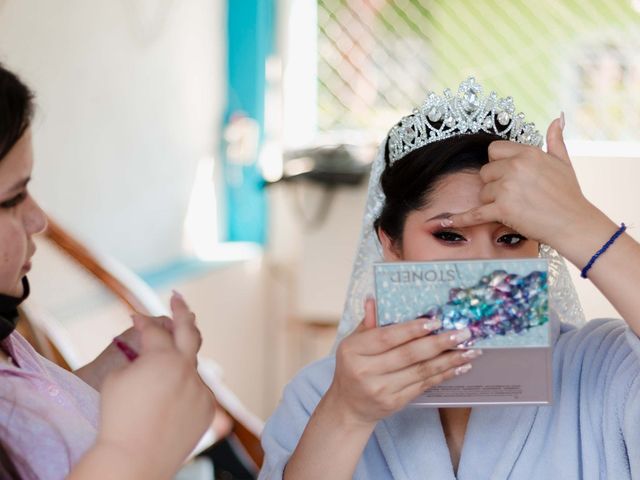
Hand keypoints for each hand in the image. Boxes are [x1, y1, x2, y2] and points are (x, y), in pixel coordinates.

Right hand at [78, 292, 214, 479]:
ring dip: (178, 364)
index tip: (136, 317)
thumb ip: (136, 357)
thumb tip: (148, 351)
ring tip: (160, 376)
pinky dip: (183, 391)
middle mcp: (188, 368)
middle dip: (182, 310)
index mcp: (163, 357)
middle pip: (189, 329)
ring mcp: (201, 389)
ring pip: (191, 367)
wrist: (134, 459)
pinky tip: (167, 403)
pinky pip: (196, 391)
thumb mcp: (116, 378)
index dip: (143, 322)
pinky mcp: (208, 408)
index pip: (154, 329)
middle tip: (178, 298)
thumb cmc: (118, 417)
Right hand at [325, 298, 478, 425]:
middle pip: (408, 354)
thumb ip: (368, 323)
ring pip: (421, 371)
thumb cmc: (353, 366)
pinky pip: (424, 385)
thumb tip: (375, 298)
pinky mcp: (395, 402)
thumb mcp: (353, 343)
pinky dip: (444, 375)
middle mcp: (366, 370)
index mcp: (353, 350)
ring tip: (470, 349)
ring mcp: (381, 389)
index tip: (435, 321)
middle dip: (439, 343)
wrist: (349, 406)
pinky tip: (459, 367)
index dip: (412, 329)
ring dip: (449, 360)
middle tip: (463, 333)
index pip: (387, 337)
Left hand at [447, 116, 598, 248]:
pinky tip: (445, 221)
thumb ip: (555, 140)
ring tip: (515, 207)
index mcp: (527, 153)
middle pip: (485, 172)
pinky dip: (461, 218)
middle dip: (494, 184)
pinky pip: (475, 213)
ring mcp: (507, 187)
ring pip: (482, 192)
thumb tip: (558, 119)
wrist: (574, 224)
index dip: (497, 164)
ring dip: (492, 202)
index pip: (494, 151)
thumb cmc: (569, 194)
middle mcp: (515, 166)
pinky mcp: (502, 209)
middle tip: (514, 195)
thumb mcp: (563, 162)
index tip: (507, 175)